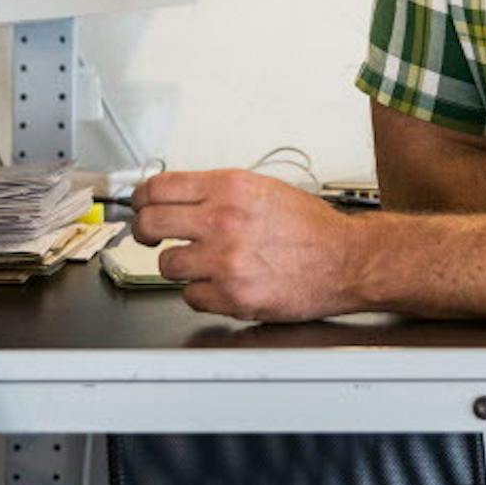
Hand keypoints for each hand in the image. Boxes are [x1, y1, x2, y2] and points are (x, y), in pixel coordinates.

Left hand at [130, 168, 361, 322]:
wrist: (345, 260)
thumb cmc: (310, 227)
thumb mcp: (263, 189)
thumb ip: (218, 192)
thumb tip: (177, 197)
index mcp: (229, 188)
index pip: (158, 188)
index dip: (141, 198)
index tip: (140, 206)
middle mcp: (223, 221)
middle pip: (149, 224)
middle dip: (144, 232)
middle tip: (151, 236)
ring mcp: (225, 261)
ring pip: (167, 265)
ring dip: (180, 265)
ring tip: (204, 262)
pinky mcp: (232, 296)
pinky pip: (190, 296)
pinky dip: (201, 292)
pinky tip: (222, 283)